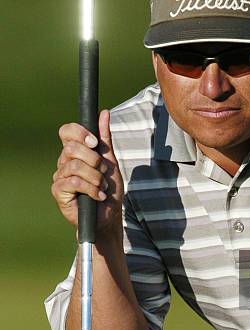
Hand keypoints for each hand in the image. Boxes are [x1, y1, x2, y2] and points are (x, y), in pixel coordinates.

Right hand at [51, 109, 123, 235]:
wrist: (109, 216)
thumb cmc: (109, 188)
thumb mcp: (111, 160)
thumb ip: (105, 138)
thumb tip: (104, 113)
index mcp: (75, 151)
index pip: (67, 131)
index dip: (79, 133)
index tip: (95, 143)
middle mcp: (64, 161)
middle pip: (71, 148)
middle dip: (94, 160)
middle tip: (103, 171)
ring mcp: (59, 176)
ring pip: (75, 166)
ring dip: (95, 177)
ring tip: (102, 186)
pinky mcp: (59, 191)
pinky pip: (73, 182)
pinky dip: (91, 189)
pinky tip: (98, 196)